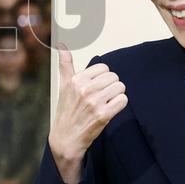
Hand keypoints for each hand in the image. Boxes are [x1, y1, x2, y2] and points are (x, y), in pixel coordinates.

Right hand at [49, 45, 127, 183]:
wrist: (66, 137)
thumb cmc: (66, 110)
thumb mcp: (64, 86)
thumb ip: (65, 65)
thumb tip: (61, 46)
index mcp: (76, 80)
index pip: (104, 68)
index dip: (103, 77)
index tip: (97, 86)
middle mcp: (85, 89)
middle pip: (114, 77)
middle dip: (111, 86)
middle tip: (103, 96)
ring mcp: (94, 102)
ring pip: (120, 87)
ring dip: (117, 95)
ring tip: (107, 102)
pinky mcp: (103, 115)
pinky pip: (123, 100)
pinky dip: (120, 104)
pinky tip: (111, 109)